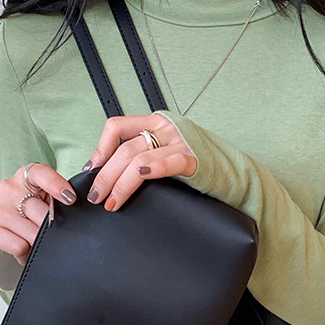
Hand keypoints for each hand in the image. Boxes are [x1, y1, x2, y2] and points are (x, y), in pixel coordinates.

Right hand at [0, 163, 76, 265]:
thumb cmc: (34, 215)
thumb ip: (61, 202)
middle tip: (53, 233)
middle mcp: (9, 188)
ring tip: (36, 240)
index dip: (56, 185)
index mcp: (27, 176)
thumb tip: (73, 206)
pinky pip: (17, 245)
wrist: (12, 231)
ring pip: (30, 232)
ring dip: (38, 242)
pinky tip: (24, 245)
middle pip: (40, 213)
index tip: (70, 198)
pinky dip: (25, 251)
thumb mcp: (50, 203)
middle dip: (52, 228)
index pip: (41, 173)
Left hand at [82, 112, 197, 210]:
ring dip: (120, 183)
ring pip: (139, 158)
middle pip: (124, 149)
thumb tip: (110, 174)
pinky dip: (152, 170)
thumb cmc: (198, 162)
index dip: (100, 149)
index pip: (117, 127)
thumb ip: (143, 153)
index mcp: (156, 122)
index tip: (92, 170)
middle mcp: (166, 128)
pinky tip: (139, 178)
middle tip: (96, 196)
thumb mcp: (167, 149)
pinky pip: (170, 163)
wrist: (233, 170)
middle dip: (106, 175)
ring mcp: (180, 143)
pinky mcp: (194, 160)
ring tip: (111, 202)